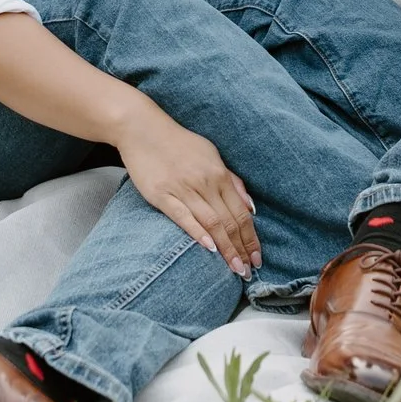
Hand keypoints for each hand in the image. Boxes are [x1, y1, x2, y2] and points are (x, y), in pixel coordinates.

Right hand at [113, 106, 261, 276]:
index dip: (251, 238)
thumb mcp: (211, 154)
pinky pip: (183, 217)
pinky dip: (198, 233)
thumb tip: (250, 206)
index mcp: (219, 174)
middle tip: (248, 272)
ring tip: (234, 268)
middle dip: (242, 249)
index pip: (241, 212)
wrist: (143, 130)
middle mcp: (205, 183)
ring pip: (212, 223)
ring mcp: (183, 189)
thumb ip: (231, 180)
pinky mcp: (162, 195)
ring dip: (226, 248)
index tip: (257, 258)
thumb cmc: (178, 143)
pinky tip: (209, 247)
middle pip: (230, 221)